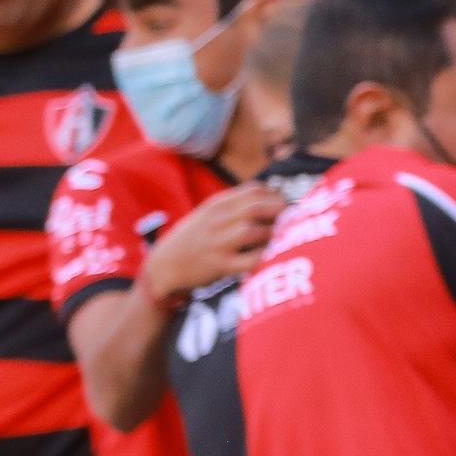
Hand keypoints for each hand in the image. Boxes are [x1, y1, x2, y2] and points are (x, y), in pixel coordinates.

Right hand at [141, 184, 283, 300]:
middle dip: (279, 212)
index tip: (285, 204)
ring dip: (271, 234)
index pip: (253, 190)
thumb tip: (273, 198)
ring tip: (278, 239)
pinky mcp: (220, 265)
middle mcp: (217, 220)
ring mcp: (217, 243)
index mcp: (216, 205)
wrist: (164, 265)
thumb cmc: (194, 239)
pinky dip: (263, 257)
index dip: (276, 195)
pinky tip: (268, 256)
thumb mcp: (208, 214)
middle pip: (256, 208)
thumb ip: (235, 205)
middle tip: (292, 221)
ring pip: (253, 231)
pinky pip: (249, 260)